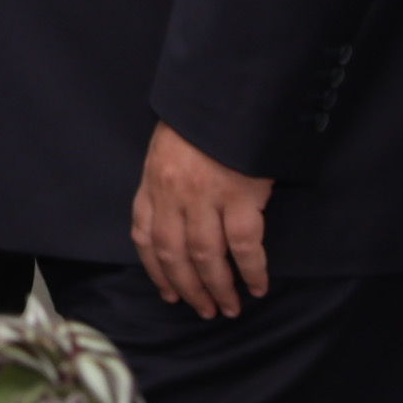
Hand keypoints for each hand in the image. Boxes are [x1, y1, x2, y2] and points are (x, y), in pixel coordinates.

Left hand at [130, 120, 272, 317]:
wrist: (226, 93)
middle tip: (203, 310)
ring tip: (228, 308)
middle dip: (187, 288)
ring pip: (206, 256)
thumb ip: (166, 180)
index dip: (155, 269)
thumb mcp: (168, 146)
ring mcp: (206, 197)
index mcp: (153, 180)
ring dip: (217, 287)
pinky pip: (245, 246)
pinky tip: (257, 286)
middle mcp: (174, 194)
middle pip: (174, 254)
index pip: (145, 235)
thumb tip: (174, 216)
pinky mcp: (241, 196)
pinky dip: (251, 271)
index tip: (167, 292)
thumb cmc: (200, 119)